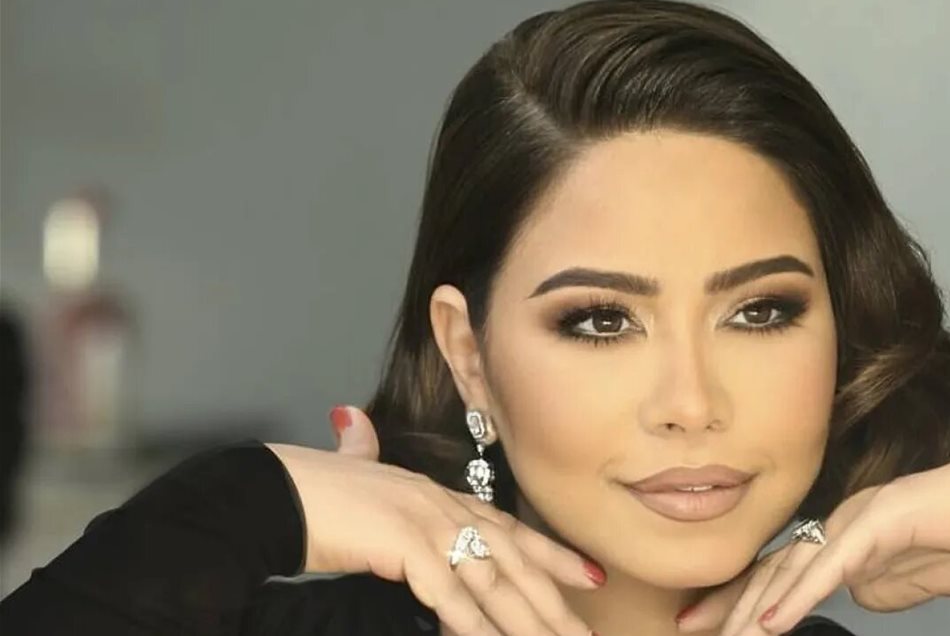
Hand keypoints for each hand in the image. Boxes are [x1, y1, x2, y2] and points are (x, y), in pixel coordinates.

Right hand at [264, 405, 603, 635]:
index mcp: (438, 494)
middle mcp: (443, 505)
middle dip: (554, 602)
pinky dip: (475, 625)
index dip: (552, 554)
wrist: (273, 490)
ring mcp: (427, 522)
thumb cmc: (310, 489)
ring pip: (491, 582)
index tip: (590, 577)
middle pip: (512, 560)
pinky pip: (449, 595)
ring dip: (526, 622)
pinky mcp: (405, 544)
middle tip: (585, 635)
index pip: (509, 527)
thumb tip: (349, 421)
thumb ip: (359, 451)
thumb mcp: (349, 472)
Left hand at [676, 436, 949, 634]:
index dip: (744, 597)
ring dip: (756, 608)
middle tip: (688, 626)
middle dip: (729, 602)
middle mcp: (844, 519)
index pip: (784, 568)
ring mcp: (860, 517)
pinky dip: (800, 596)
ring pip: (794, 567)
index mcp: (849, 531)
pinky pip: (833, 566)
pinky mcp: (881, 523)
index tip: (710, 624)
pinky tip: (772, 624)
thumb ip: (876, 587)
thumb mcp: (915, 580)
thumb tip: (852, 599)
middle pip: (775, 566)